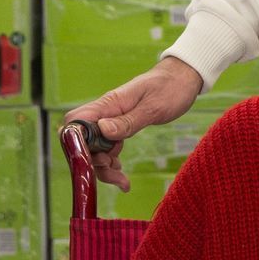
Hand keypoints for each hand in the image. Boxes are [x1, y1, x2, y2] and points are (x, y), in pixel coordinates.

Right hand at [65, 57, 203, 191]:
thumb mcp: (153, 108)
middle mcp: (105, 113)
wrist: (183, 78)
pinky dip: (112, 162)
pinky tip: (122, 173)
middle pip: (84, 141)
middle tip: (115, 171)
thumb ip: (128, 121)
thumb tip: (102, 130)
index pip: (76, 122)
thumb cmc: (170, 88)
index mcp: (109, 104)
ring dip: (104, 167)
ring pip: (96, 148)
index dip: (75, 143)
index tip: (92, 159)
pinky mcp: (120, 127)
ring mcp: (111, 120)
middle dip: (93, 161)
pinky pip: (109, 147)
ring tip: (122, 181)